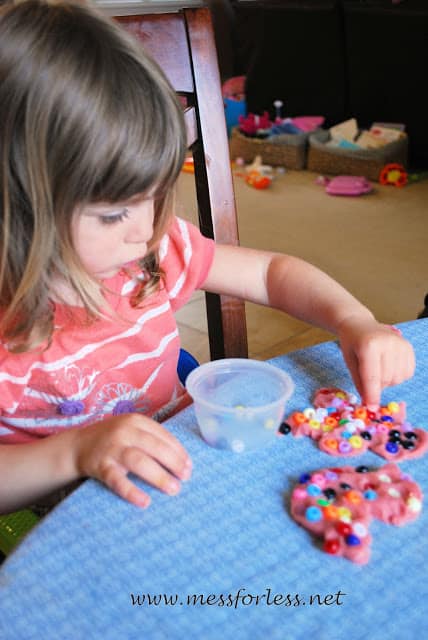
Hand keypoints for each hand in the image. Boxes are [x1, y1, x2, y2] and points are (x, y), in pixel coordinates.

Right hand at [71, 413, 191, 507]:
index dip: (179, 451)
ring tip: (174, 489)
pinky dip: (131, 491)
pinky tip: (144, 502)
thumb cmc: (113, 440)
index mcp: (136, 421)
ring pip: (138, 461)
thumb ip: (152, 440)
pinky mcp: (100, 466)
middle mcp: (124, 431)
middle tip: (186, 477)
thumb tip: (182, 461)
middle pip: (154, 446)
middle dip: (173, 462)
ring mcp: (112, 448)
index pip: (163, 435)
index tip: (189, 466)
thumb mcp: (131, 431)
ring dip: (158, 476)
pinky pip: (117, 480)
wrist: (77, 446)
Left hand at [337, 316, 414, 405]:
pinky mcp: (409, 347)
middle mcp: (388, 343)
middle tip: (367, 375)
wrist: (360, 324)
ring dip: (387, 381)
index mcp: (369, 345)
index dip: (371, 394)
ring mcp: (401, 344)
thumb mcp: (350, 362)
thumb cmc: (352, 344)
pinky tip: (388, 365)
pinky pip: (407, 373)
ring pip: (397, 379)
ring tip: (377, 367)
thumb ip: (360, 382)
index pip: (372, 376)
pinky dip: (397, 375)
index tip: (371, 408)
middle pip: (386, 380)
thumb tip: (370, 404)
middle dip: (376, 386)